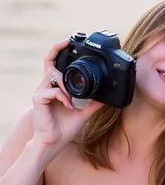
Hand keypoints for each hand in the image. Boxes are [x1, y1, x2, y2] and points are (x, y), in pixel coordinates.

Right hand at [31, 39, 102, 153]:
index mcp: (57, 87)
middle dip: (56, 49)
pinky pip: (52, 92)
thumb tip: (106, 98)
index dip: (61, 52)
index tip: (71, 43)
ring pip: (52, 75)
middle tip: (66, 41)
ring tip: (73, 99)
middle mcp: (48, 87)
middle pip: (48, 61)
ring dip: (65, 83)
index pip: (56, 65)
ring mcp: (42, 92)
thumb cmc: (64, 128)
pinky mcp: (38, 100)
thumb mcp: (83, 114)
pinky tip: (70, 106)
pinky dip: (63, 97)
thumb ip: (93, 104)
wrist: (53, 142)